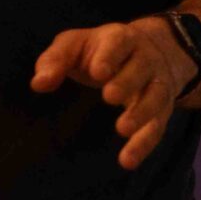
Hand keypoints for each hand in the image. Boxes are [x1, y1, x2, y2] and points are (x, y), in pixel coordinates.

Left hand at [31, 17, 197, 169]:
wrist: (154, 49)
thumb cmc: (100, 50)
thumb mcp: (75, 45)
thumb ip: (55, 60)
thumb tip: (38, 83)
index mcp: (121, 39)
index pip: (118, 43)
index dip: (109, 56)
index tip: (97, 72)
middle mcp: (145, 59)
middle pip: (140, 69)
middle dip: (126, 82)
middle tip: (109, 96)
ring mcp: (157, 83)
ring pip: (156, 97)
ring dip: (141, 113)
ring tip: (122, 129)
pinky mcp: (162, 108)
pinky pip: (157, 126)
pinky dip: (144, 144)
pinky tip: (128, 160)